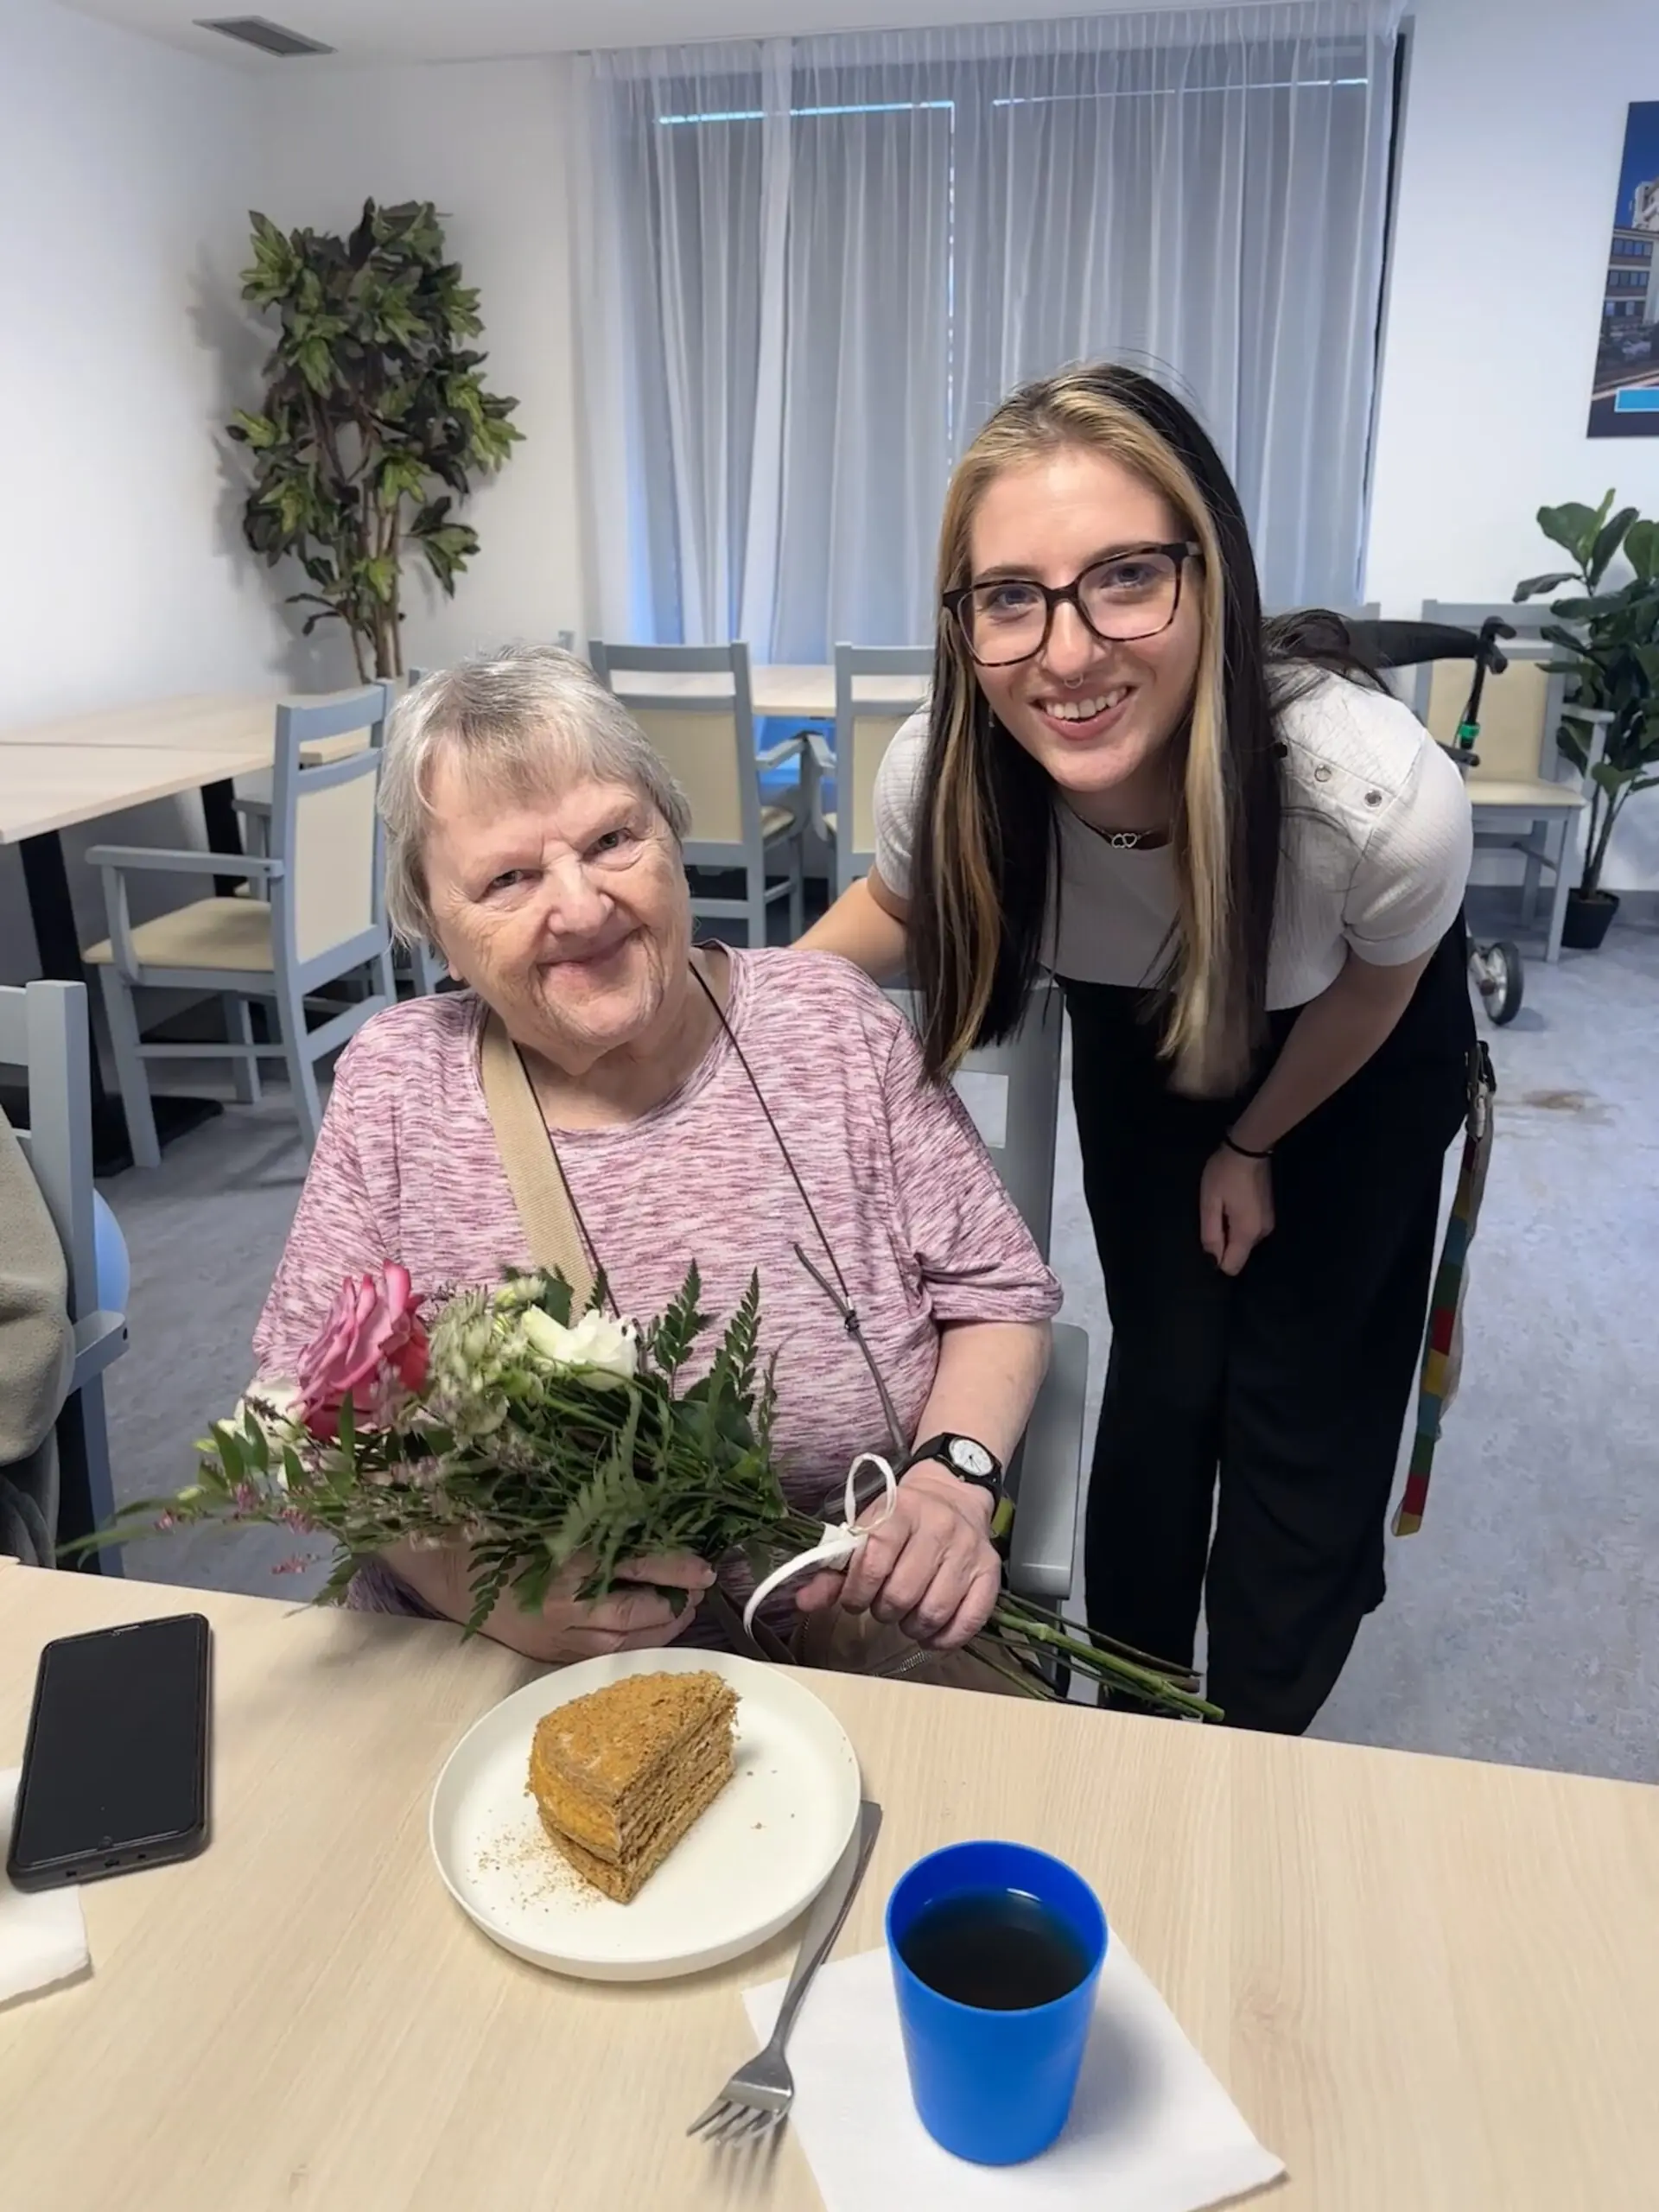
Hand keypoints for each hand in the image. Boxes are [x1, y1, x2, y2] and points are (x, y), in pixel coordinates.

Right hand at [477, 1548, 715, 1664]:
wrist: (458, 1579)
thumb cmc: (508, 1540)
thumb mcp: (559, 1523)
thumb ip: (604, 1528)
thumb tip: (660, 1527)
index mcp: (569, 1566)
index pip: (639, 1567)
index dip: (676, 1568)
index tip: (703, 1567)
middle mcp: (569, 1611)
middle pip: (642, 1613)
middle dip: (678, 1602)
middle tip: (698, 1585)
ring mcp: (565, 1640)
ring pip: (633, 1642)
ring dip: (664, 1625)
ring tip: (682, 1606)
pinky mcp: (560, 1658)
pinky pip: (612, 1655)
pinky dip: (640, 1641)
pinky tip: (652, 1626)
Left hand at [793, 1463, 1000, 1650]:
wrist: (953, 1493)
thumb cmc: (901, 1519)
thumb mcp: (865, 1531)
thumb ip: (834, 1569)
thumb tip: (802, 1602)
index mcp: (902, 1510)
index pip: (876, 1559)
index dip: (858, 1590)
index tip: (853, 1600)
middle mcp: (939, 1528)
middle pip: (903, 1592)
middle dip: (883, 1610)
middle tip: (881, 1606)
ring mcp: (969, 1552)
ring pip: (933, 1610)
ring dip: (910, 1626)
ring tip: (904, 1617)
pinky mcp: (990, 1573)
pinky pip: (968, 1620)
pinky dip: (944, 1637)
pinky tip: (929, 1633)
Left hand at [1199, 1145, 1274, 1275]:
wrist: (1248, 1149)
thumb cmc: (1224, 1174)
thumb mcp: (1209, 1203)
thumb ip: (1211, 1234)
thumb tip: (1213, 1261)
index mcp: (1247, 1233)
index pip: (1232, 1266)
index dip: (1216, 1258)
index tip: (1210, 1237)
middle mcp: (1262, 1233)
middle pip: (1239, 1254)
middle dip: (1224, 1242)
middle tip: (1216, 1216)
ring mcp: (1268, 1223)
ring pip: (1244, 1243)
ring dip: (1232, 1232)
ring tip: (1225, 1207)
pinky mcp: (1269, 1214)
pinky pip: (1250, 1231)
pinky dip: (1240, 1224)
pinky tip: (1234, 1204)